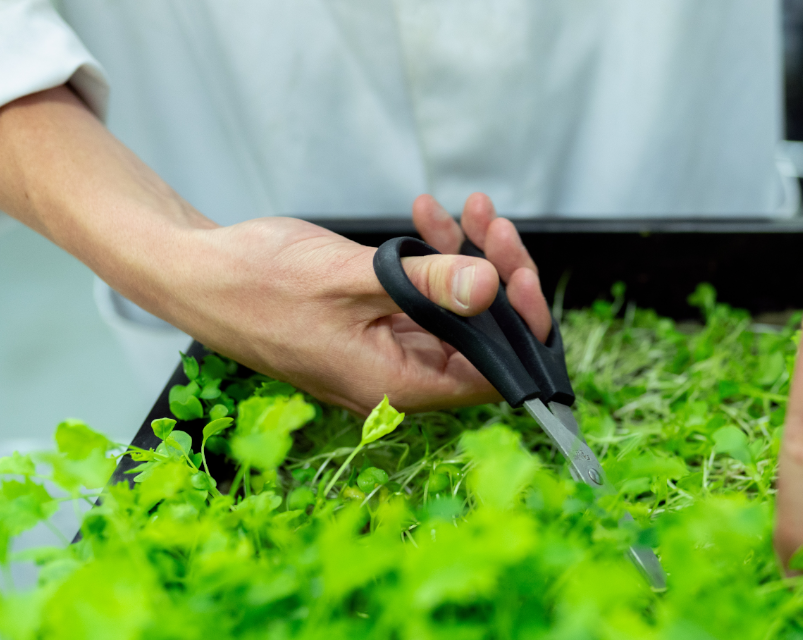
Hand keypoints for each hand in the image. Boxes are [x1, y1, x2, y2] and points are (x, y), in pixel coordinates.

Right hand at [158, 192, 549, 413]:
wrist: (196, 272)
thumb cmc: (257, 282)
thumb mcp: (353, 276)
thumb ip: (427, 285)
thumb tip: (490, 289)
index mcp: (397, 385)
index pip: (493, 374)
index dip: (519, 326)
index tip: (520, 273)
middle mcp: (397, 379)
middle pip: (481, 338)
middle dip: (496, 276)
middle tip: (492, 224)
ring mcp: (386, 353)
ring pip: (456, 313)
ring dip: (467, 259)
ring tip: (467, 209)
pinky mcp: (374, 327)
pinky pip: (423, 299)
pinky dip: (432, 260)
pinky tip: (428, 216)